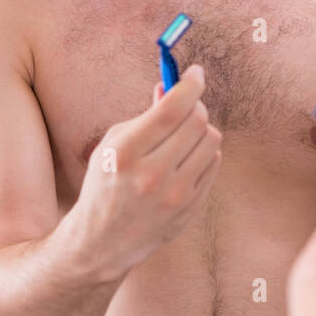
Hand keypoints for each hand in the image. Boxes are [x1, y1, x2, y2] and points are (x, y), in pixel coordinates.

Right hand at [65, 63, 221, 281]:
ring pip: (212, 140)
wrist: (101, 242)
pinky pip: (214, 163)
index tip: (196, 72)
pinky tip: (185, 158)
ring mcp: (174, 195)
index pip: (171, 108)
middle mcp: (151, 175)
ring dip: (202, 129)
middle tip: (188, 104)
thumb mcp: (113, 144)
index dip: (190, 84)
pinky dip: (204, 153)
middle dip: (196, 105)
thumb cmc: (105, 183)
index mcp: (125, 154)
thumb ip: (146, 115)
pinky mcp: (190, 209)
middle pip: (197, 121)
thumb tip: (172, 85)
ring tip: (184, 136)